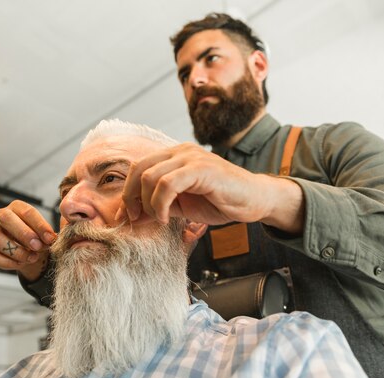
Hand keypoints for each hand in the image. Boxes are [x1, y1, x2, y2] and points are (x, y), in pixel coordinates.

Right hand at [0, 200, 56, 280]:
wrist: (26, 250)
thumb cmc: (36, 238)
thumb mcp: (44, 235)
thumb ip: (47, 235)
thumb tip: (50, 239)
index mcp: (17, 207)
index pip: (27, 212)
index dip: (39, 225)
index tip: (50, 238)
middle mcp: (1, 214)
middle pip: (7, 219)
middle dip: (24, 234)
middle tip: (38, 247)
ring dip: (16, 252)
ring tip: (31, 258)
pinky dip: (6, 262)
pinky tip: (19, 264)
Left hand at [118, 143, 303, 233]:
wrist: (255, 200)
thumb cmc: (220, 201)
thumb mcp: (181, 206)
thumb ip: (157, 206)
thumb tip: (131, 217)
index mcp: (174, 156)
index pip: (138, 168)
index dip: (128, 192)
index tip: (128, 216)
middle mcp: (180, 151)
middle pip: (138, 169)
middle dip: (131, 197)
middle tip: (136, 219)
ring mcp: (191, 157)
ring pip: (150, 176)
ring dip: (148, 203)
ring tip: (159, 219)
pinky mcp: (201, 168)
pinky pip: (168, 183)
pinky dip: (160, 203)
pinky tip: (166, 217)